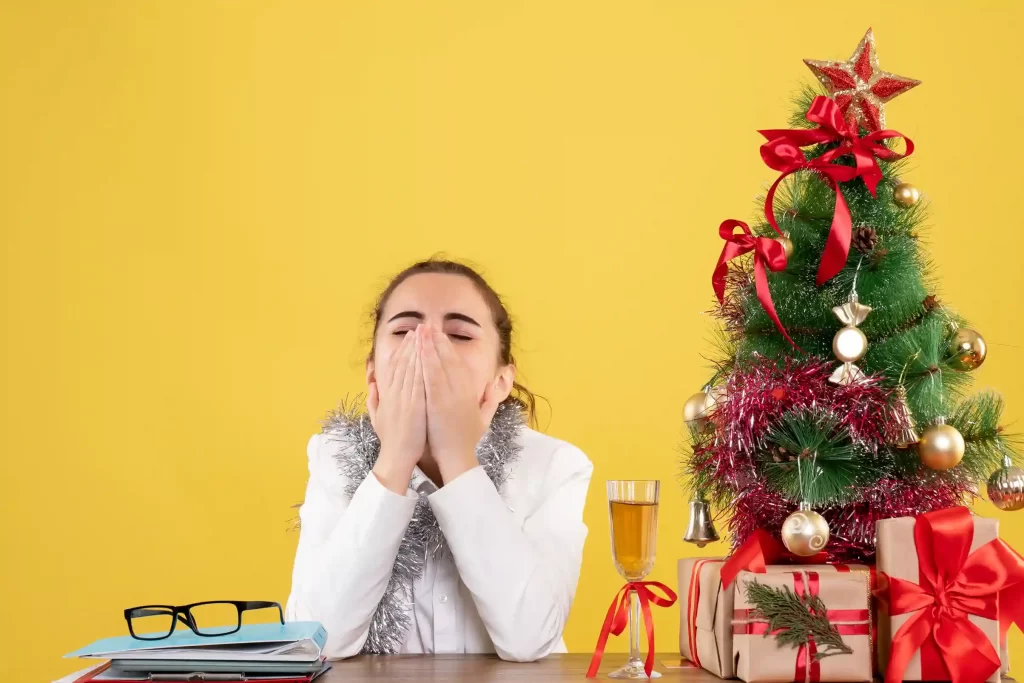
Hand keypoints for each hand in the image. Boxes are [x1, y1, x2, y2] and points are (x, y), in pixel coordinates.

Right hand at [369, 328, 426, 494]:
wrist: (396, 456)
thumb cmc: (391, 439)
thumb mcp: (378, 417)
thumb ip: (374, 399)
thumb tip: (372, 384)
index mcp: (387, 395)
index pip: (393, 367)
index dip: (401, 350)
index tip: (409, 337)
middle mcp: (394, 393)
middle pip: (402, 363)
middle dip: (411, 344)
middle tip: (420, 328)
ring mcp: (404, 399)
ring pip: (410, 369)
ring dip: (418, 350)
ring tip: (425, 335)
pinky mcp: (414, 406)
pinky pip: (419, 382)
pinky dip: (423, 368)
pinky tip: (429, 356)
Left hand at [419, 324, 501, 483]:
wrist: (458, 458)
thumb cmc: (467, 441)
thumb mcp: (484, 419)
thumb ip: (490, 401)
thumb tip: (495, 386)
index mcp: (470, 392)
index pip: (458, 364)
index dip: (448, 348)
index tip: (440, 335)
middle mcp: (461, 390)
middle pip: (449, 359)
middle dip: (437, 340)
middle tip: (428, 325)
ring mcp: (450, 395)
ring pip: (439, 364)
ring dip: (430, 344)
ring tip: (422, 329)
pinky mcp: (438, 402)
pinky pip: (431, 377)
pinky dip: (425, 361)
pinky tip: (418, 349)